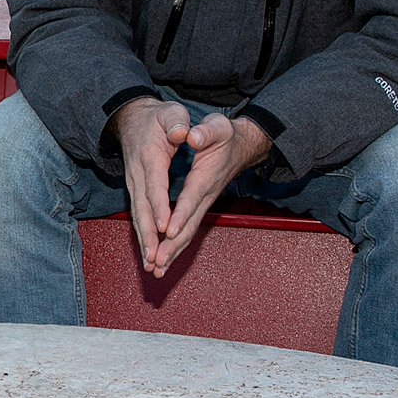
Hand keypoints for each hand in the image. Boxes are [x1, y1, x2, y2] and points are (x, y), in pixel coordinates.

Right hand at [110, 96, 195, 274]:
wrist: (133, 119)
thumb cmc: (159, 118)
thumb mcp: (171, 113)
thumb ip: (177, 122)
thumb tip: (183, 133)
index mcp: (150, 156)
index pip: (154, 185)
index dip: (160, 206)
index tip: (164, 226)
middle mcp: (138, 175)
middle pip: (142, 208)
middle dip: (148, 235)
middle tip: (155, 257)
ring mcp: (134, 185)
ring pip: (138, 217)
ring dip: (144, 242)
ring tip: (151, 265)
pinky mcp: (136, 192)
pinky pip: (139, 218)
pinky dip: (144, 238)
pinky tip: (149, 256)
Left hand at [150, 112, 271, 275]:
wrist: (240, 146)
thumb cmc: (225, 136)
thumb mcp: (217, 127)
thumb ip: (205, 132)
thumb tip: (192, 137)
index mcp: (205, 176)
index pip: (191, 198)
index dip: (180, 214)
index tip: (168, 231)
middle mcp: (205, 195)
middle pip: (189, 224)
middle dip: (173, 245)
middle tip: (157, 262)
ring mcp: (202, 204)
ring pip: (187, 233)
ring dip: (172, 252)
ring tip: (156, 270)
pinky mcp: (197, 208)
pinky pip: (185, 231)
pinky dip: (174, 248)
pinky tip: (161, 261)